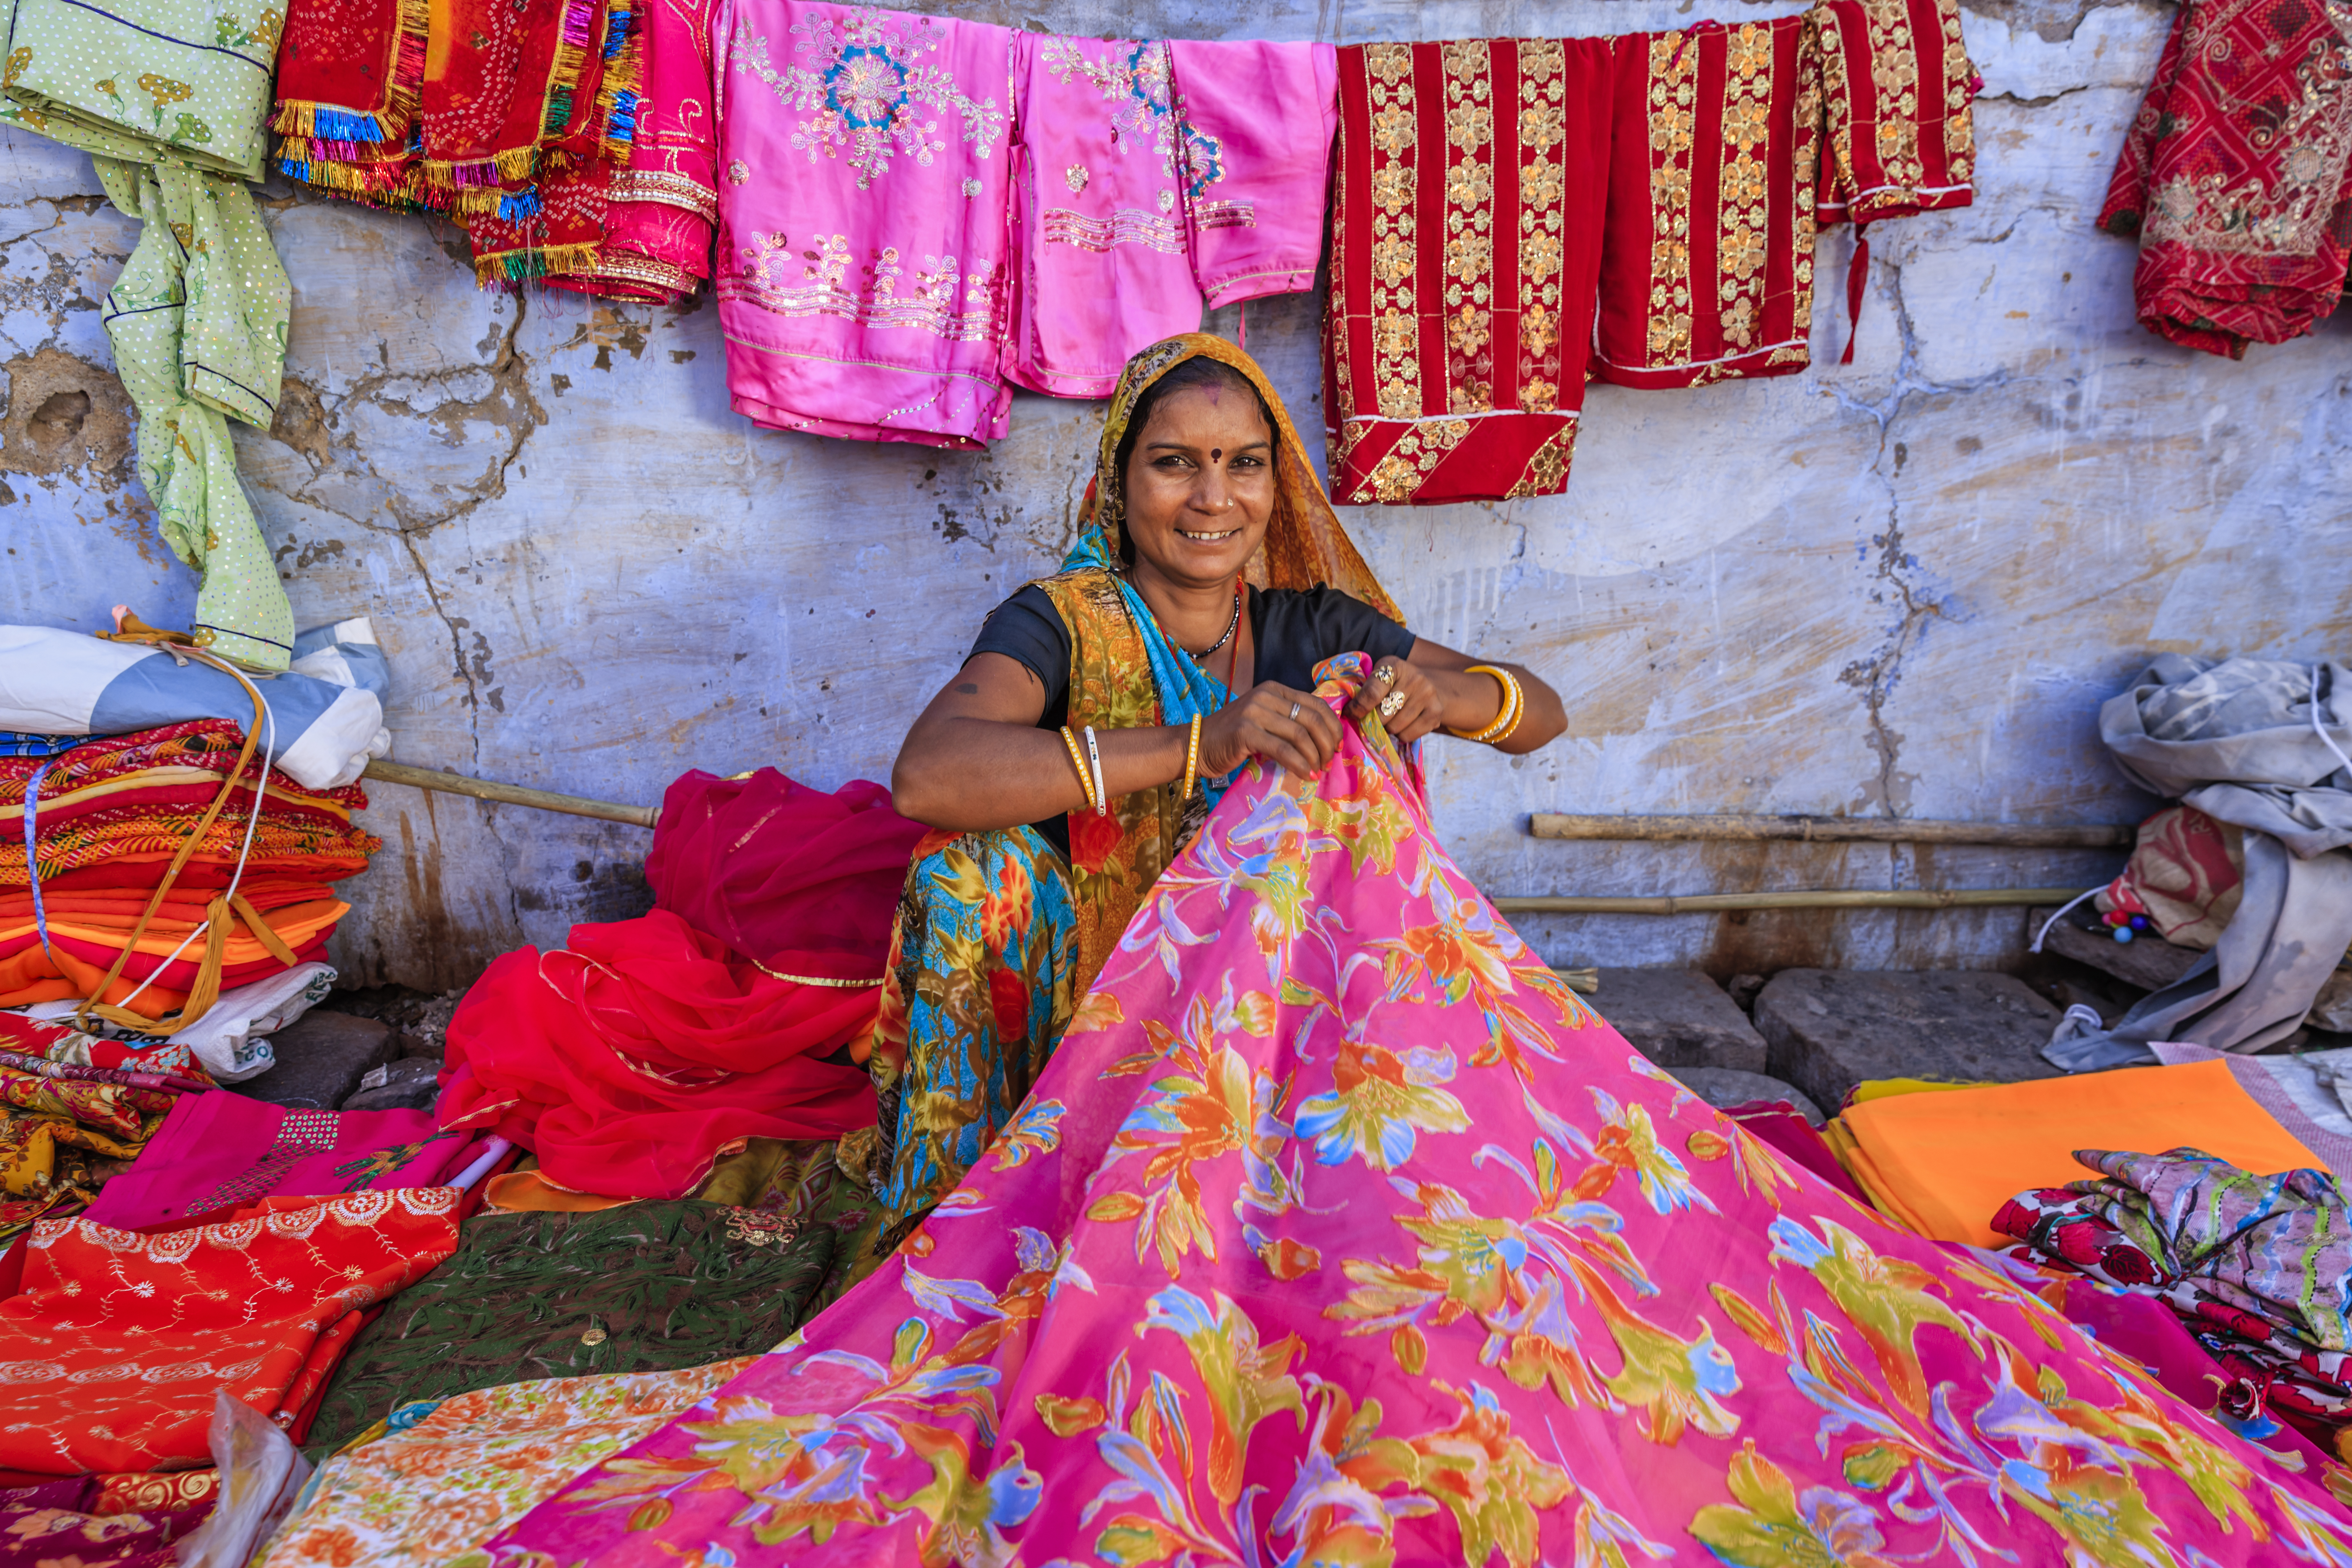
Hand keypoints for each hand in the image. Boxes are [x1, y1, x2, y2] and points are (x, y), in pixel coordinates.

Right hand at [1200, 681, 1342, 778]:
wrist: (1197, 745)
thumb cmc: (1233, 739)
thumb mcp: (1265, 721)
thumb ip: (1289, 721)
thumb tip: (1326, 739)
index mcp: (1274, 689)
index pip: (1317, 703)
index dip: (1333, 727)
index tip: (1338, 746)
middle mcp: (1266, 695)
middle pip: (1313, 719)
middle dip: (1327, 744)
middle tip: (1328, 762)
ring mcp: (1255, 712)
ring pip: (1300, 735)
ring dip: (1315, 757)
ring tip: (1317, 771)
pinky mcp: (1246, 732)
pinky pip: (1283, 749)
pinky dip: (1299, 764)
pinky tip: (1305, 775)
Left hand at [1346, 656, 1444, 741]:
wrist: (1430, 685)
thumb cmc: (1395, 684)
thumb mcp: (1379, 677)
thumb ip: (1364, 690)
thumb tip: (1346, 713)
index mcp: (1394, 666)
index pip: (1372, 693)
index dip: (1358, 708)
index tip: (1351, 714)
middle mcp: (1414, 678)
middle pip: (1383, 714)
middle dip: (1372, 720)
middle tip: (1372, 719)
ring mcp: (1427, 695)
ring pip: (1395, 727)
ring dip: (1387, 729)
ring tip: (1388, 720)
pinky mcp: (1436, 712)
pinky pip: (1408, 735)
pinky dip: (1400, 735)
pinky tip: (1402, 724)